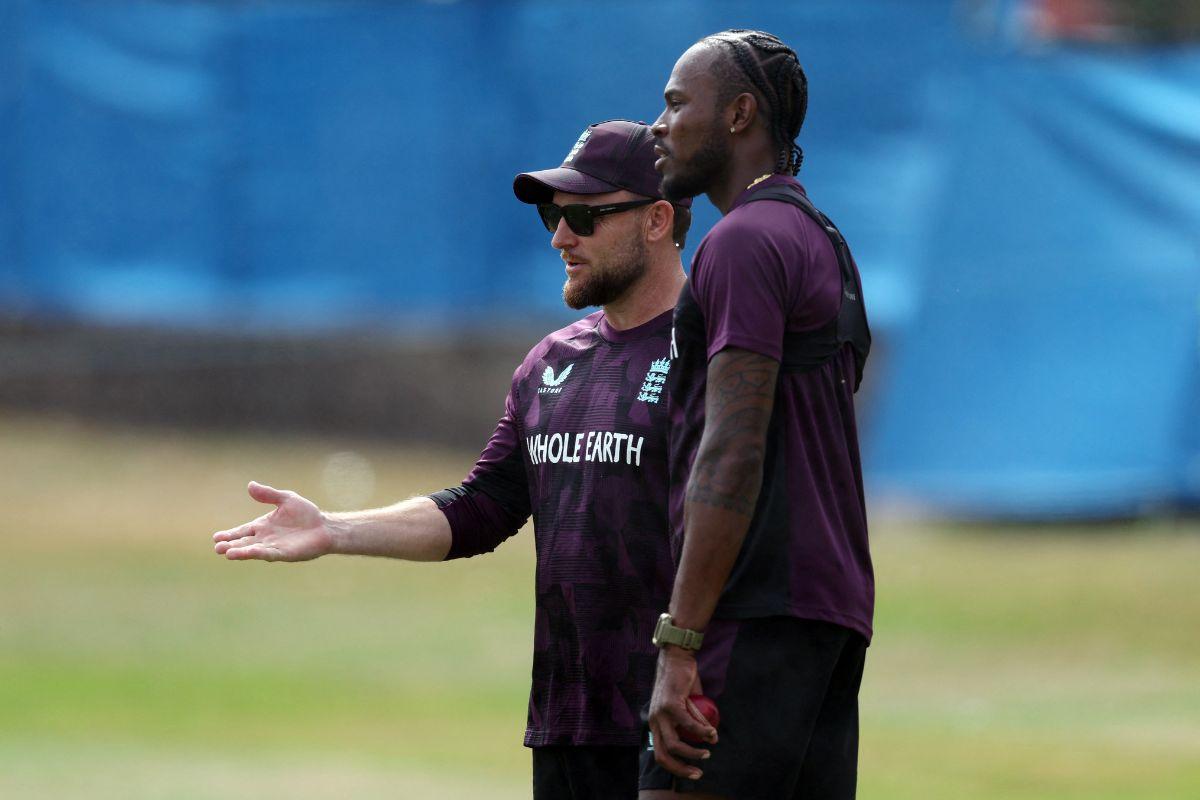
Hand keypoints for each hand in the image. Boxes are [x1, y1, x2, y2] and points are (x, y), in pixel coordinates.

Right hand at [212, 482, 333, 561]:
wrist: (325, 526)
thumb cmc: (306, 514)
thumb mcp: (286, 499)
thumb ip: (268, 494)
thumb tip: (250, 485)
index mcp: (263, 526)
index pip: (242, 531)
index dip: (230, 534)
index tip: (216, 537)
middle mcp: (265, 538)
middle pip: (244, 543)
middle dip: (231, 545)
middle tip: (217, 548)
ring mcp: (274, 547)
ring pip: (254, 550)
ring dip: (241, 552)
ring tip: (227, 553)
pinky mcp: (285, 553)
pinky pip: (270, 553)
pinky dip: (259, 553)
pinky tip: (250, 553)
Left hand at [647, 646, 717, 779]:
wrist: (676, 658)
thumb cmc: (682, 682)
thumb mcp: (687, 706)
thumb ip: (693, 722)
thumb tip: (708, 739)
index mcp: (656, 724)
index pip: (661, 754)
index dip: (676, 767)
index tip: (693, 772)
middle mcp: (654, 721)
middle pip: (664, 754)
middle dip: (682, 768)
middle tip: (699, 772)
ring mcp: (661, 713)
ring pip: (675, 743)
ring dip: (693, 752)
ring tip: (708, 751)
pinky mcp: (670, 704)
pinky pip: (688, 723)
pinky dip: (701, 731)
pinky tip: (711, 733)